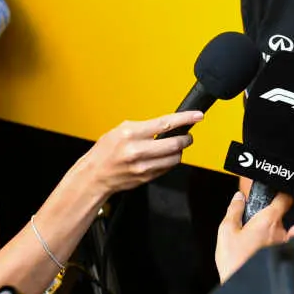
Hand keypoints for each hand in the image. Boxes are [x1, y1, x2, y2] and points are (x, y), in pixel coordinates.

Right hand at [79, 111, 201, 195]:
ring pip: (175, 158)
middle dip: (186, 138)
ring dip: (179, 151)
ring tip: (175, 147)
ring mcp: (143, 166)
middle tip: (187, 135)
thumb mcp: (121, 130)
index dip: (185, 119)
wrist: (95, 175)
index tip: (197, 116)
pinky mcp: (146, 177)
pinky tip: (163, 157)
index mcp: (131, 134)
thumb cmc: (106, 151)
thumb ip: (144, 128)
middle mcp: (137, 150)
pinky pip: (167, 168)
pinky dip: (170, 161)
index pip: (165, 123)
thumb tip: (167, 125)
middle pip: (175, 143)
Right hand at [215, 191, 293, 281]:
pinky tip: (261, 250)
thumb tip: (238, 198)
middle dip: (267, 218)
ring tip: (254, 241)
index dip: (279, 194)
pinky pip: (281, 245)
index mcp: (268, 220)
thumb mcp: (226, 231)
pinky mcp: (283, 256)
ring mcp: (284, 245)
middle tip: (253, 224)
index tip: (273, 194)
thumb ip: (234, 211)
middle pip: (279, 216)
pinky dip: (274, 244)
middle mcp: (280, 232)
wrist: (243, 286)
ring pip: (279, 232)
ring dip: (270, 233)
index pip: (283, 198)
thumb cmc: (235, 262)